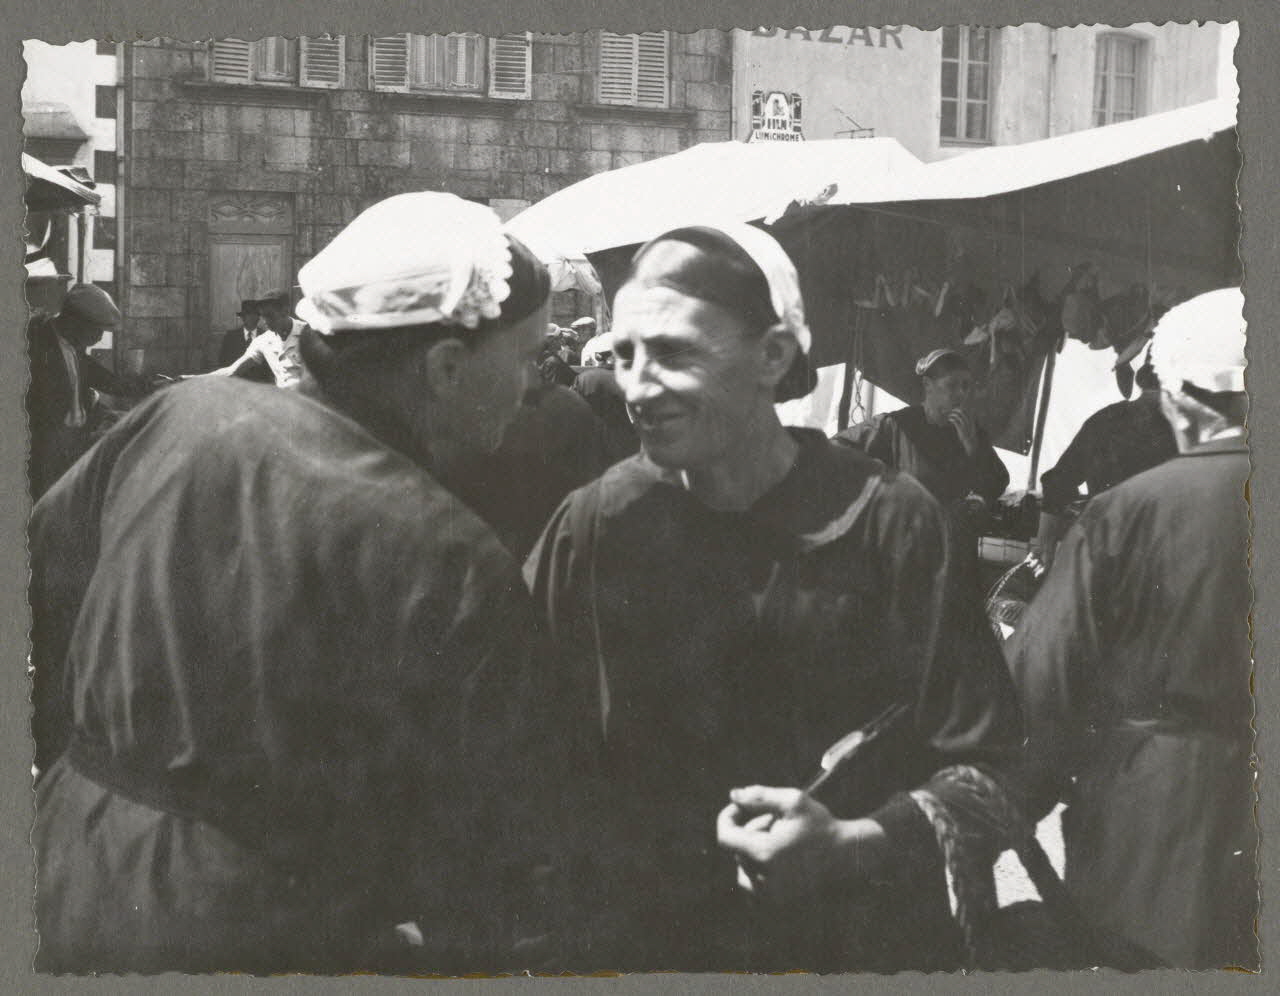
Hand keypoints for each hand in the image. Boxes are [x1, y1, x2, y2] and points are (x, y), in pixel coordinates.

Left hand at [716, 786, 888, 903]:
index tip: (740, 807)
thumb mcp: (793, 801)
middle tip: (777, 822)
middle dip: (752, 831)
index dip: (728, 817)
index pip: (725, 837)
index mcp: (764, 854)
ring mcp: (769, 897)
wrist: (848, 859)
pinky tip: (780, 859)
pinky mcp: (776, 906)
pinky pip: (751, 885)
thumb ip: (759, 796)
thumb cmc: (821, 826)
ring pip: (742, 867)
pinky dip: (759, 870)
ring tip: (780, 841)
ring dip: (754, 851)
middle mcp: (763, 880)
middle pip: (737, 849)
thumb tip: (732, 795)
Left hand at [946, 408, 978, 453]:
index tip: (957, 409)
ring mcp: (965, 425)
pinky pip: (955, 421)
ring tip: (950, 415)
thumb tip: (965, 418)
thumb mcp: (970, 428)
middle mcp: (968, 422)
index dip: (961, 409)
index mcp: (971, 420)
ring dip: (953, 414)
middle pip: (962, 412)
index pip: (966, 411)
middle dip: (956, 410)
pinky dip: (951, 419)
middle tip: (952, 410)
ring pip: (958, 416)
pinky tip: (949, 419)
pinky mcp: (961, 429)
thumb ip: (968, 422)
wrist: (971, 443)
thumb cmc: (970, 436)